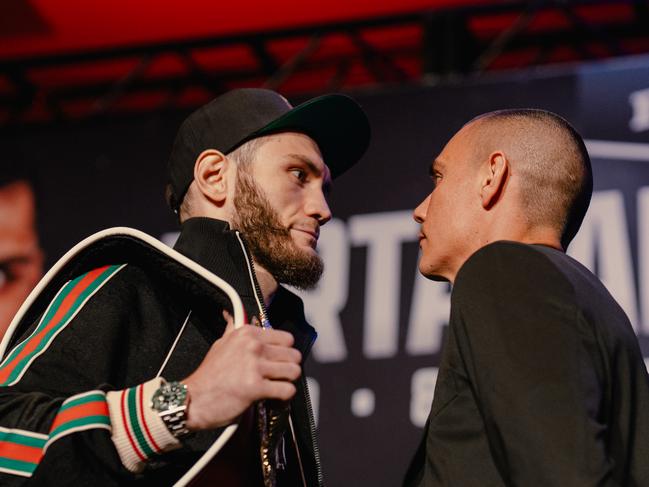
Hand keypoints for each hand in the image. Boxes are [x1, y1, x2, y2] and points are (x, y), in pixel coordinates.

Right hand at [183, 312, 301, 430]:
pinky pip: (287, 390)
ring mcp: (254, 366)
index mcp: (247, 333)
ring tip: (278, 385)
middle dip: (289, 367)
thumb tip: (232, 314)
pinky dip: (284, 396)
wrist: (193, 399)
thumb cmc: (208, 375)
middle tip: (280, 375)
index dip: (286, 351)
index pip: (287, 338)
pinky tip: (275, 397)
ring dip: (288, 381)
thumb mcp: (221, 343)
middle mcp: (252, 346)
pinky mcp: (255, 387)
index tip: (279, 360)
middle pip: (294, 355)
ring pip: (294, 371)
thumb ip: (233, 329)